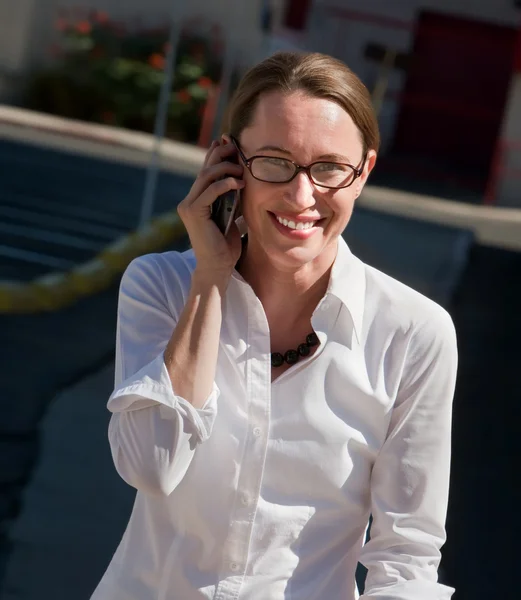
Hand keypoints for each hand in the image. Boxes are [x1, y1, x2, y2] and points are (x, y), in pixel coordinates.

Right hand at [177, 138, 244, 276]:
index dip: (217, 155)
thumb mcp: (233, 216)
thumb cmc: (227, 246)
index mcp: (197, 200)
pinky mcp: (193, 212)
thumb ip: (233, 199)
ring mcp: (188, 206)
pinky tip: (240, 183)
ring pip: (206, 176)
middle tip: (237, 148)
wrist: (218, 267)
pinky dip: (225, 184)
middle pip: (205, 169)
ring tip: (241, 168)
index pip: (207, 171)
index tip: (232, 144)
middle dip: (221, 155)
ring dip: (225, 168)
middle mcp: (189, 201)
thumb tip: (245, 180)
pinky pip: (210, 191)